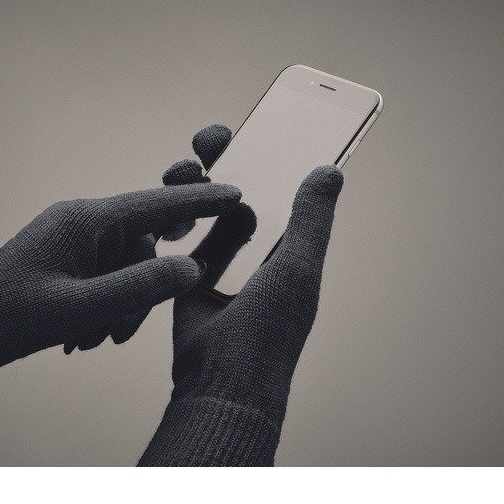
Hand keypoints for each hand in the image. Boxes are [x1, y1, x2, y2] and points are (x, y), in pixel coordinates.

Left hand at [0, 182, 239, 436]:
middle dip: (141, 289)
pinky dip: (106, 308)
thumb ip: (139, 287)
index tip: (234, 194)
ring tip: (90, 337)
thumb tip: (191, 269)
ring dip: (119, 308)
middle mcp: (83, 226)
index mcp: (84, 221)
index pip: (155, 203)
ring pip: (128, 270)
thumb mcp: (77, 307)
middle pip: (142, 248)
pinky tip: (81, 334)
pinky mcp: (70, 263)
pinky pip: (110, 279)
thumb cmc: (4, 316)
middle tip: (121, 323)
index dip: (199, 200)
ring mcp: (76, 244)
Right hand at [140, 125, 342, 465]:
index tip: (261, 123)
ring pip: (212, 204)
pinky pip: (187, 230)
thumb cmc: (270, 331)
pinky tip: (173, 192)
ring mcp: (225, 257)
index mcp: (290, 244)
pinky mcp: (192, 269)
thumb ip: (311, 219)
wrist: (221, 380)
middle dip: (229, 157)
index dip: (275, 154)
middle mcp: (259, 246)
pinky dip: (179, 209)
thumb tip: (330, 168)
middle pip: (244, 188)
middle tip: (213, 138)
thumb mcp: (297, 269)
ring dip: (199, 181)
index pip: (285, 187)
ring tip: (188, 166)